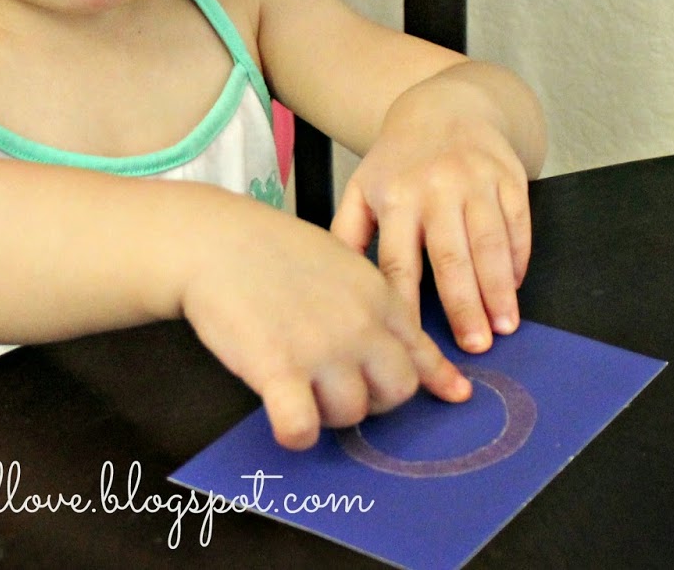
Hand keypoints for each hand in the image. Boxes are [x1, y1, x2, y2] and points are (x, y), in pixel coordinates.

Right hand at [179, 202, 470, 449]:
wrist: (220, 241)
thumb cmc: (276, 251)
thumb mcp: (344, 263)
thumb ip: (380, 304)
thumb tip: (410, 344)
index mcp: (378, 296)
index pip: (421, 352)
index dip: (432, 378)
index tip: (453, 395)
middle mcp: (359, 324)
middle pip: (397, 392)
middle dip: (375, 399)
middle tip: (342, 386)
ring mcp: (321, 348)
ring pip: (352, 415)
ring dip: (329, 414)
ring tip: (303, 390)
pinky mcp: (278, 369)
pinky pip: (302, 428)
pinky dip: (296, 432)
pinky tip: (284, 415)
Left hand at [330, 94, 531, 354]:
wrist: (445, 106)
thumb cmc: (399, 160)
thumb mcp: (363, 187)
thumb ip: (347, 235)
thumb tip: (335, 287)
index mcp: (395, 198)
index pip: (399, 264)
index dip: (408, 308)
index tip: (413, 347)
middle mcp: (436, 188)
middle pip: (451, 258)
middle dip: (464, 306)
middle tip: (475, 347)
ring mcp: (476, 181)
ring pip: (490, 244)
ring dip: (499, 290)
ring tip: (504, 327)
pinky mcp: (509, 177)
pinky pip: (518, 224)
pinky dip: (518, 260)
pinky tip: (514, 290)